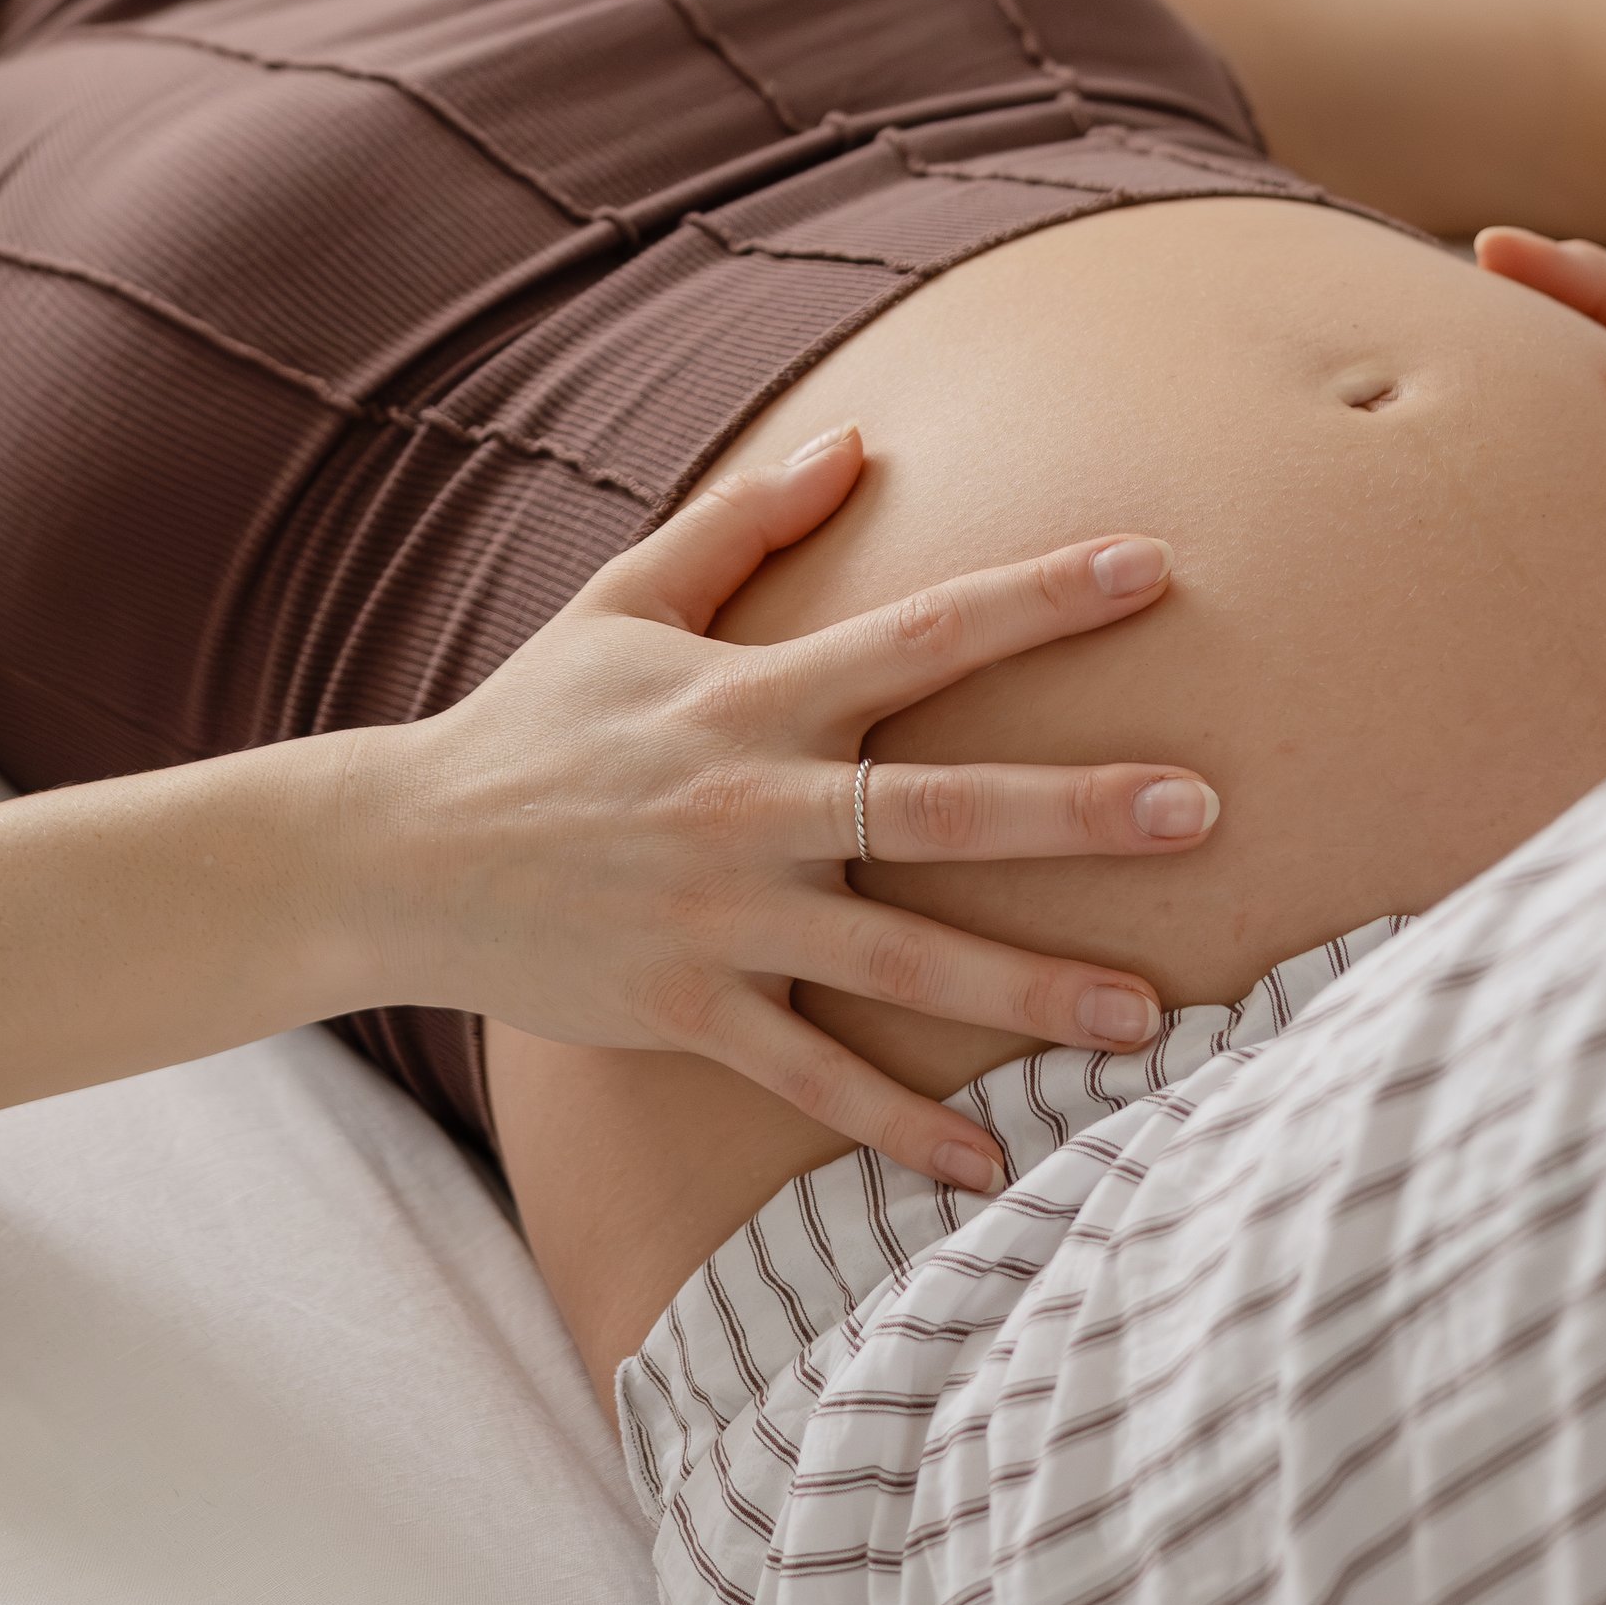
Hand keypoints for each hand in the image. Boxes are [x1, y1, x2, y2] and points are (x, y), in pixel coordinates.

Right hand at [385, 426, 1215, 1195]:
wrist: (402, 851)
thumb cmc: (535, 716)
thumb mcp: (628, 597)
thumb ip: (745, 522)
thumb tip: (854, 441)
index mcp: (752, 693)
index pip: (922, 633)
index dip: (1039, 597)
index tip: (1153, 566)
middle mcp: (753, 802)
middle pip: (942, 806)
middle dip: (1078, 809)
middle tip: (1203, 810)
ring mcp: (723, 914)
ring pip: (903, 962)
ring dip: (1031, 991)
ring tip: (1152, 1015)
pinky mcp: (689, 1009)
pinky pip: (812, 1077)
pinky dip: (898, 1125)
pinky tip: (989, 1164)